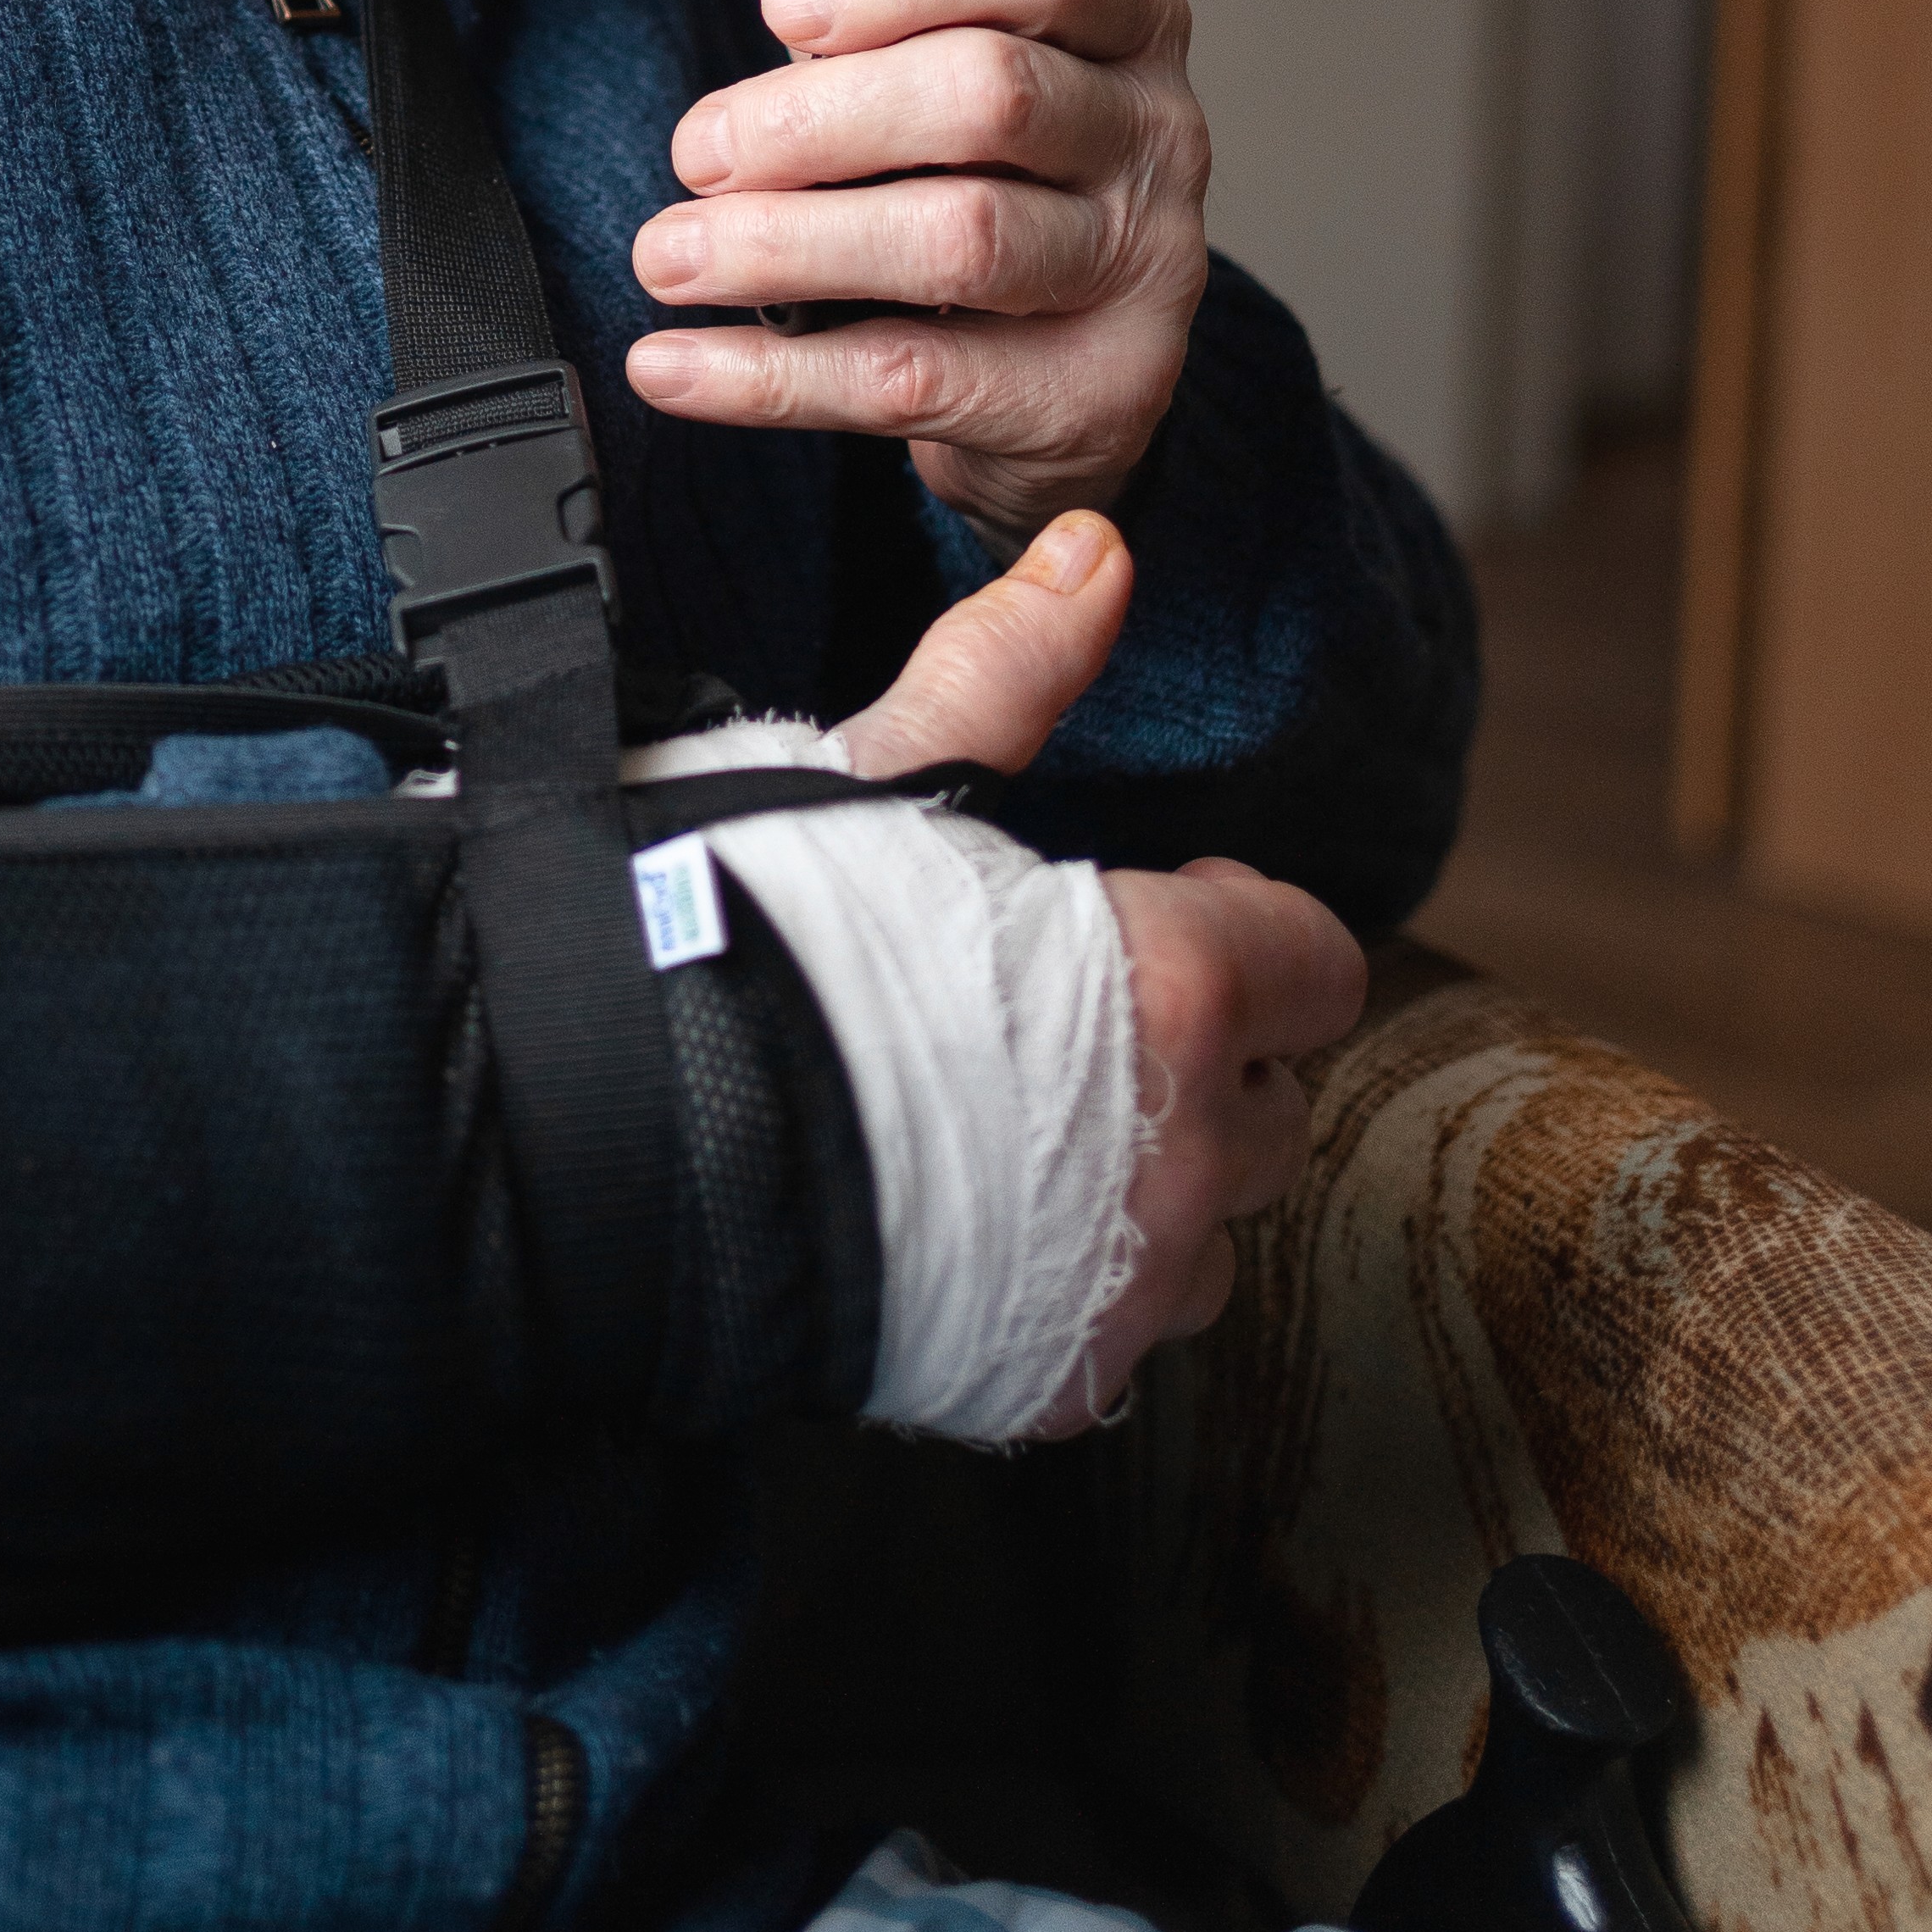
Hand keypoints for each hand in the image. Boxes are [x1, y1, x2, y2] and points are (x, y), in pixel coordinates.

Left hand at [624, 0, 1209, 539]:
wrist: (1046, 366)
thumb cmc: (967, 166)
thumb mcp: (890, 32)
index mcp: (1125, 15)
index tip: (779, 2)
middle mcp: (1160, 133)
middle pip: (994, 96)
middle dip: (817, 120)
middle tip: (695, 149)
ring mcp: (1143, 270)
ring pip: (964, 242)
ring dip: (787, 248)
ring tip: (667, 253)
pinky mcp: (1095, 395)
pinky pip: (921, 380)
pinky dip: (776, 377)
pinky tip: (674, 364)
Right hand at [780, 519, 1361, 1438]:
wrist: (615, 1131)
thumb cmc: (744, 937)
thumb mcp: (879, 770)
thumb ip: (1014, 668)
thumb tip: (1101, 552)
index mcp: (1177, 988)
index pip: (1315, 959)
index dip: (1237, 919)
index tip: (1145, 905)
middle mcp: (1188, 1149)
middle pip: (1278, 1097)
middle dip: (1201, 1046)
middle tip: (1066, 1010)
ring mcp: (1130, 1280)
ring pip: (1215, 1227)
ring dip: (1152, 1173)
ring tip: (1019, 1119)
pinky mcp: (1063, 1379)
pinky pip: (1126, 1327)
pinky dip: (1078, 1276)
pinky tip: (977, 1215)